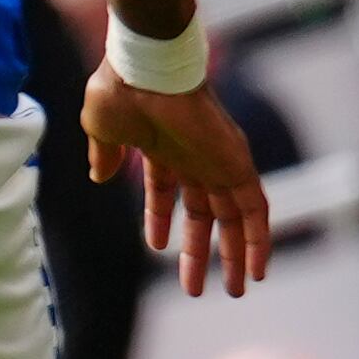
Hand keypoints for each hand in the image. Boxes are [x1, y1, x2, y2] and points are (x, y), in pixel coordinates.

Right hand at [84, 64, 273, 296]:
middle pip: (205, 214)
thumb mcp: (101, 129)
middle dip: (201, 251)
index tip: (158, 247)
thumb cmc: (120, 90)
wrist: (146, 68)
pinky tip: (257, 269)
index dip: (162, 221)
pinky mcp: (237, 165)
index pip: (167, 193)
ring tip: (234, 289)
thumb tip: (99, 177)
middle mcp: (194, 158)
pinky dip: (259, 240)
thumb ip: (104, 154)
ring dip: (235, 255)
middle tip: (197, 288)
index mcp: (162, 150)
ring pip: (233, 218)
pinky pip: (256, 209)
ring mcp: (218, 162)